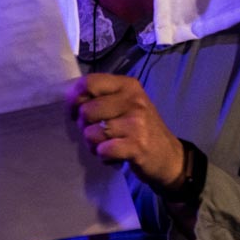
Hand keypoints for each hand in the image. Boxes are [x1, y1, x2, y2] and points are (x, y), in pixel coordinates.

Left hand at [68, 73, 185, 190]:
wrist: (168, 156)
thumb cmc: (140, 128)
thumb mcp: (125, 104)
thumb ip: (100, 97)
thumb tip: (70, 99)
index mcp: (127, 85)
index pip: (89, 82)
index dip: (74, 98)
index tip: (74, 111)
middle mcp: (133, 100)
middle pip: (87, 110)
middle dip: (84, 126)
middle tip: (97, 133)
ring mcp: (136, 123)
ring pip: (92, 133)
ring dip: (93, 144)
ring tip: (107, 145)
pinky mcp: (137, 145)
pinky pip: (103, 150)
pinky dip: (103, 156)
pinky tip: (114, 154)